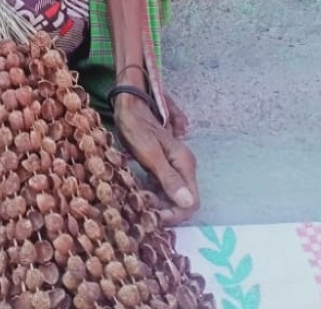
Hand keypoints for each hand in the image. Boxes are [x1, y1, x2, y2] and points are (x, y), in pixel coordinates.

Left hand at [113, 92, 198, 224]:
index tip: (154, 217)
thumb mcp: (151, 154)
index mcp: (184, 164)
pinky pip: (162, 182)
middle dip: (163, 207)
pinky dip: (152, 189)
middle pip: (181, 198)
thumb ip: (169, 178)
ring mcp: (174, 162)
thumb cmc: (137, 126)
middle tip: (142, 206)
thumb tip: (187, 203)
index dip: (174, 214)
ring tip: (137, 198)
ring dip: (156, 199)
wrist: (130, 103)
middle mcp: (183, 164)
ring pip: (171, 191)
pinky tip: (138, 188)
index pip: (190, 202)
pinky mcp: (163, 160)